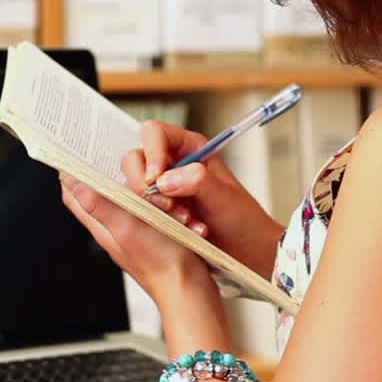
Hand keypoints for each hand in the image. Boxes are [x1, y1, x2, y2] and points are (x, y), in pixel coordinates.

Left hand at [59, 152, 211, 300]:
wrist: (189, 289)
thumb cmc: (160, 263)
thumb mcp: (125, 229)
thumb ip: (99, 205)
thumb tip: (72, 183)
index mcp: (102, 226)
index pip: (74, 195)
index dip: (71, 172)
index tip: (75, 153)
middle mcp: (115, 227)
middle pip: (100, 192)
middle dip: (109, 175)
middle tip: (117, 161)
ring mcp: (135, 230)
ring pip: (129, 198)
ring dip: (139, 188)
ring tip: (150, 184)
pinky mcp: (155, 233)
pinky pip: (152, 208)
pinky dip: (159, 200)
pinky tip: (169, 199)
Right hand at [139, 120, 284, 279]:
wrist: (247, 249)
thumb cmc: (242, 217)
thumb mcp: (223, 196)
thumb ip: (196, 180)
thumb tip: (164, 180)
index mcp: (189, 147)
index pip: (154, 133)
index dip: (150, 152)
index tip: (154, 178)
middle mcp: (172, 163)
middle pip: (135, 159)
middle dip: (143, 184)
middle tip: (167, 205)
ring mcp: (163, 187)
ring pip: (135, 187)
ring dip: (153, 206)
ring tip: (185, 220)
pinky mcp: (158, 210)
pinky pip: (142, 210)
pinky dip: (157, 221)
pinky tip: (183, 230)